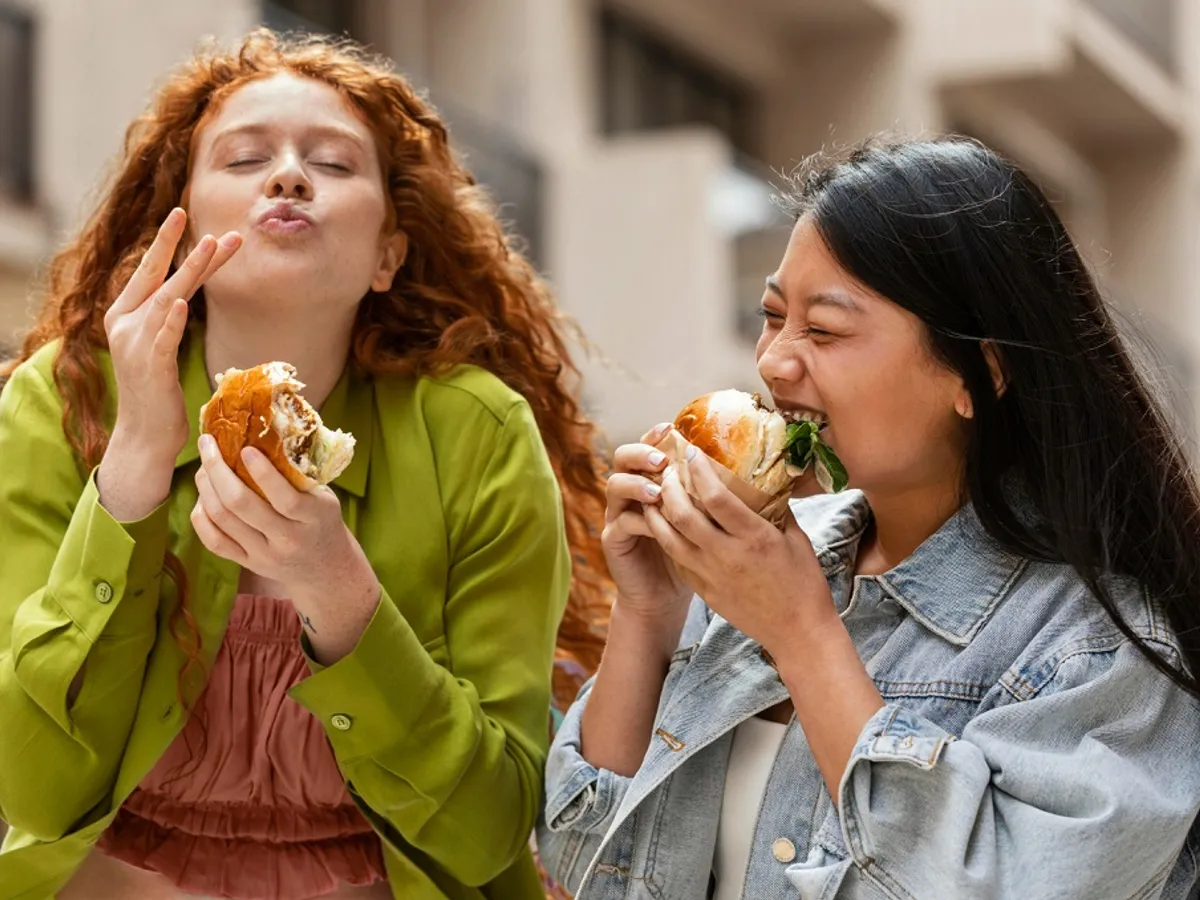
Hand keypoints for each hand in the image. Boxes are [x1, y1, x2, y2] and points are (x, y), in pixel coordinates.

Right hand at [104, 208, 240, 460]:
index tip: (180, 213)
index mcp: (124, 315)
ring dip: (191, 271)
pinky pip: (163, 338)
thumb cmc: (157, 390)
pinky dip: (171, 319)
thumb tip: (185, 291)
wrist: (145, 435)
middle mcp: (125, 324)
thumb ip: (166, 317)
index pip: (148, 271)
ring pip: (167, 299)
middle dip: (178, 246)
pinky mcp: (151, 368)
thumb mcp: (158, 345)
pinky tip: (182, 302)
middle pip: (157, 277)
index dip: (164, 243)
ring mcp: (135, 345)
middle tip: (193, 217)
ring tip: (211, 246)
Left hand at [191, 435, 379, 615]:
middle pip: (240, 505)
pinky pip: (213, 541)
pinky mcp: (246, 564)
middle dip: (217, 469)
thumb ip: (300, 473)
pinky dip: (201, 515)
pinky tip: (204, 496)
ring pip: (222, 519)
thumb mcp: (324, 497)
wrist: (324, 567)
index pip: (285, 498)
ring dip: (206, 486)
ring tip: (204, 465)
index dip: (262, 472)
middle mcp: (287, 540)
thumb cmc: (322, 520)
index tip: (245, 447)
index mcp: (313, 518)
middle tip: (208, 443)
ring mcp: (263, 555)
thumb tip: (267, 431)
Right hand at [602, 424, 692, 623]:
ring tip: (657, 490)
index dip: (655, 435)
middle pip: (622, 457)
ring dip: (636, 484)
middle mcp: (631, 492)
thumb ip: (711, 494)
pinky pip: (621, 522)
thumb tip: (752, 470)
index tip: (671, 428)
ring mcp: (618, 514)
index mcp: (652, 479)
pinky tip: (656, 524)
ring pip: (615, 485)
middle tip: (661, 459)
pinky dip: (638, 520)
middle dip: (641, 453)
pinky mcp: (613, 539)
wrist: (664, 595)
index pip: (648, 447)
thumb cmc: (692, 553)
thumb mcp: (704, 518)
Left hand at [644, 441, 838, 657]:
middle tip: (668, 470)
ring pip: (668, 539)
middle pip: (682, 515)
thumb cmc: (803, 583)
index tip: (690, 451)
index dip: (698, 470)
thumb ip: (776, 508)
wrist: (797, 633)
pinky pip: (676, 560)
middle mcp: (727, 555)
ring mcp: (711, 576)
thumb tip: (765, 478)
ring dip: (657, 512)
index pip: (716, 497)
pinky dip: (666, 539)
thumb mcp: (797, 538)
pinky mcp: (703, 591)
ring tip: (655, 494)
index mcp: (754, 538)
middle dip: (669, 487)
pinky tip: (665, 526)